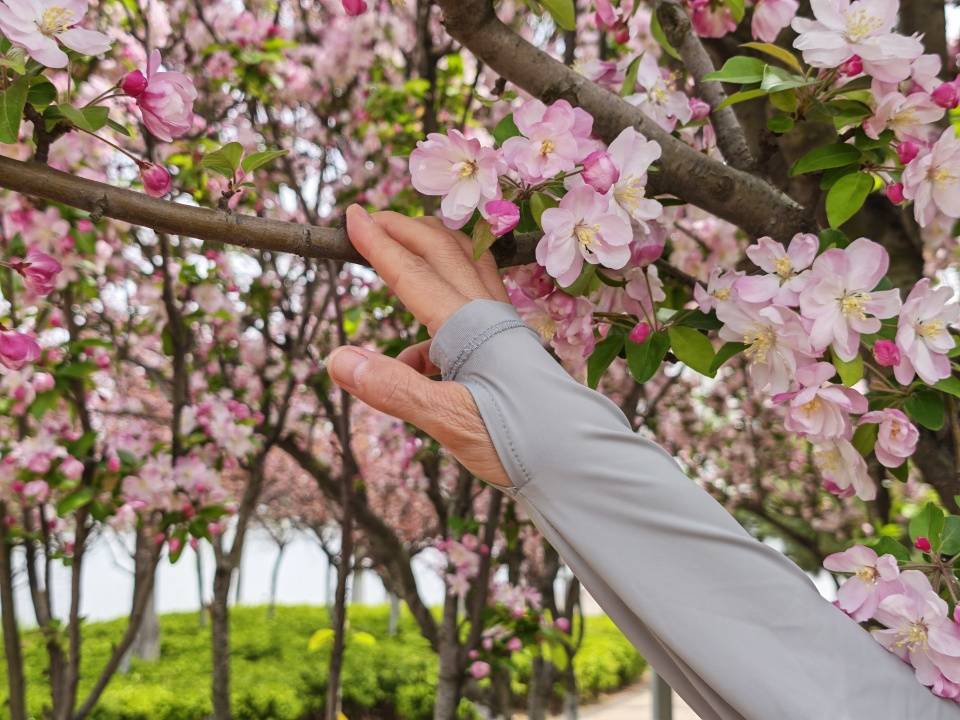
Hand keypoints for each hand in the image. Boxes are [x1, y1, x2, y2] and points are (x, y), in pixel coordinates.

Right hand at [325, 205, 511, 487]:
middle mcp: (488, 317)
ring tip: (403, 247)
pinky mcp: (507, 350)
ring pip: (465, 270)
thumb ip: (395, 389)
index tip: (352, 215)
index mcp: (470, 327)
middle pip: (443, 254)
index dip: (379, 244)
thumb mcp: (450, 421)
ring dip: (432, 250)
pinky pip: (467, 316)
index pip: (414, 274)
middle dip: (404, 230)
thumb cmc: (519, 442)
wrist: (577, 458)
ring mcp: (501, 330)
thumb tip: (337, 359)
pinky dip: (436, 318)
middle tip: (369, 216)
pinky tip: (414, 361)